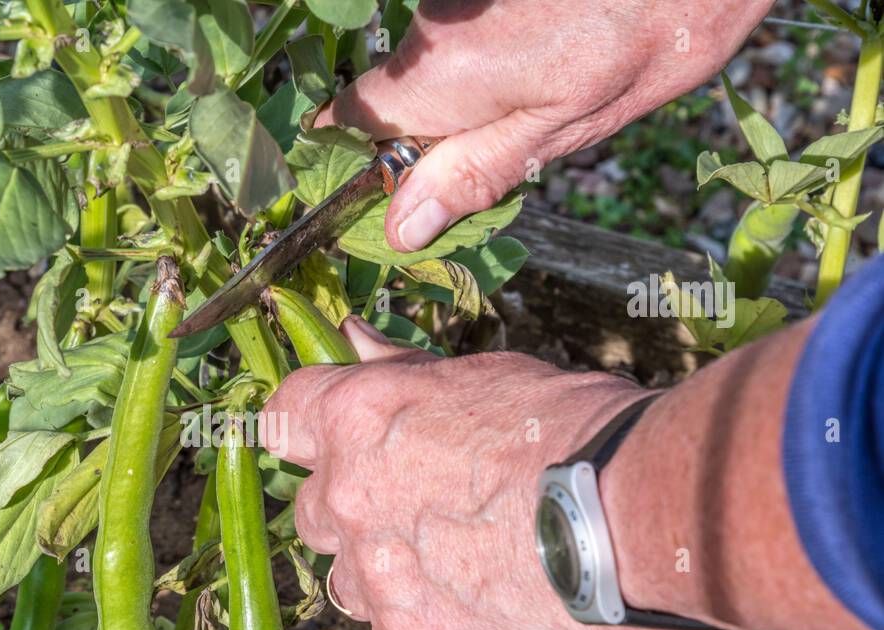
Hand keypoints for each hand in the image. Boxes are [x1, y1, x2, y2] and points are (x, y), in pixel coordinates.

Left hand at [263, 319, 717, 629]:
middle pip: (311, 506)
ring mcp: (371, 574)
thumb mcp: (487, 376)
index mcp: (356, 417)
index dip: (308, 427)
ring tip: (454, 562)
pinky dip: (420, 624)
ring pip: (342, 577)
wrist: (637, 519)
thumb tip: (352, 337)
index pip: (281, 418)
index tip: (334, 435)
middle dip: (351, 504)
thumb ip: (404, 369)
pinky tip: (476, 607)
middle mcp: (346, 495)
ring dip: (378, 569)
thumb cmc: (576, 428)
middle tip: (420, 504)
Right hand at [317, 0, 773, 251]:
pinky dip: (500, 52)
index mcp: (442, 75)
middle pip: (398, 93)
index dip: (356, 159)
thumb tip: (401, 230)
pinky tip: (557, 49)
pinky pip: (469, 30)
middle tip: (502, 148)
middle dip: (433, 132)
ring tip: (547, 90)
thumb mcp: (563, 130)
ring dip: (474, 91)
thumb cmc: (651, 35)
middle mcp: (433, 25)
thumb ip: (474, 174)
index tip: (373, 192)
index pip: (352, 120)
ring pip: (438, 63)